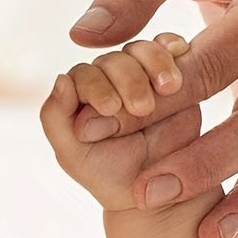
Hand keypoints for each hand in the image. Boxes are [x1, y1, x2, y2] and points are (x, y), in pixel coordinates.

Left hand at [40, 33, 200, 210]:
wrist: (158, 192)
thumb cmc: (110, 176)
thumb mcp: (73, 155)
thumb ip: (56, 120)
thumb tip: (60, 79)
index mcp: (78, 97)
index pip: (82, 75)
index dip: (95, 86)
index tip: (111, 109)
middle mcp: (107, 81)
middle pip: (112, 60)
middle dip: (127, 79)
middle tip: (141, 108)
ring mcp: (139, 75)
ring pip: (141, 51)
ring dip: (153, 61)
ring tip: (168, 88)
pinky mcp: (170, 73)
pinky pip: (170, 47)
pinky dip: (173, 45)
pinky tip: (181, 51)